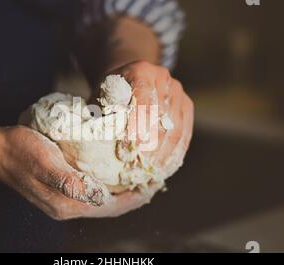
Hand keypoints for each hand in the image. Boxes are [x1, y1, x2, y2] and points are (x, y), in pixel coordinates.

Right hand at [0, 126, 161, 219]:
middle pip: (110, 207)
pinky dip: (108, 185)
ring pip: (102, 200)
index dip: (135, 197)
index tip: (154, 182)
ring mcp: (63, 199)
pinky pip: (92, 192)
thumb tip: (99, 196)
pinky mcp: (60, 189)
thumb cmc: (21, 152)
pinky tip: (113, 172)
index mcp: (67, 204)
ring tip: (139, 176)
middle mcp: (67, 207)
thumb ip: (71, 182)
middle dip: (133, 195)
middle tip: (153, 178)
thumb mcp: (46, 164)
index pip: (111, 207)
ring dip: (122, 191)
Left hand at [108, 61, 193, 176]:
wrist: (129, 80)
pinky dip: (175, 152)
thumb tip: (97, 145)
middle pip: (159, 118)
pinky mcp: (186, 104)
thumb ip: (102, 117)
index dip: (136, 129)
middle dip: (149, 146)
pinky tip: (165, 167)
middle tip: (138, 169)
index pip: (141, 103)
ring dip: (163, 154)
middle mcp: (162, 77)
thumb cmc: (109, 94)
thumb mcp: (100, 99)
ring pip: (174, 127)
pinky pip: (185, 132)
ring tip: (151, 173)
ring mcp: (177, 90)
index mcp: (140, 71)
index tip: (127, 152)